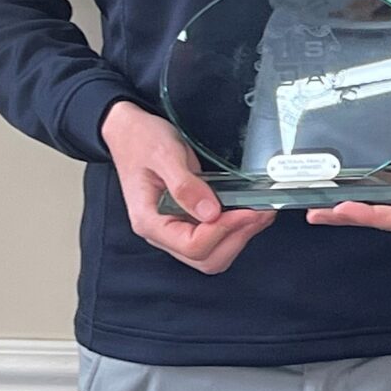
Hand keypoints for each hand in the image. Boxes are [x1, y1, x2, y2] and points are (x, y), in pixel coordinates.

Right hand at [101, 99, 274, 273]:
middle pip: (205, 258)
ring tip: (260, 213)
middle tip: (261, 213)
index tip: (247, 210)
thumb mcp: (164, 155)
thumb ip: (185, 185)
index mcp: (150, 221)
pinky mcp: (187, 220)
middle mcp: (162, 231)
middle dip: (237, 238)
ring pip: (212, 253)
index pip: (192, 246)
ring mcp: (175, 228)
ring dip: (240, 237)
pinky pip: (214, 237)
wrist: (130, 131)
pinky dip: (235, 229)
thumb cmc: (141, 140)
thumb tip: (211, 213)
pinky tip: (248, 210)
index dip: (224, 230)